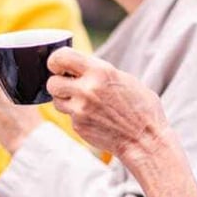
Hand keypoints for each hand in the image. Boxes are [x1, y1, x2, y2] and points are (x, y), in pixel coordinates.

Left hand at [46, 48, 166, 157]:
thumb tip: (79, 67)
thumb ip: (99, 71)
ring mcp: (80, 110)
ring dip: (65, 100)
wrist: (145, 139)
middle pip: (51, 82)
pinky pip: (68, 116)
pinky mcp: (78, 126)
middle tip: (68, 85)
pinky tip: (93, 117)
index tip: (59, 65)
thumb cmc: (140, 108)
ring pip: (56, 101)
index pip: (61, 57)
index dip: (56, 61)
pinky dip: (76, 115)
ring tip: (83, 102)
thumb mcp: (123, 79)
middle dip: (58, 83)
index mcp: (100, 71)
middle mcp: (86, 89)